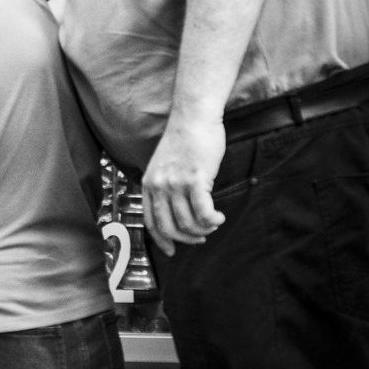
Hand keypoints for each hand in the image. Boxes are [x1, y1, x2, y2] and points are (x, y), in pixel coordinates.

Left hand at [142, 116, 226, 256]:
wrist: (193, 118)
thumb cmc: (184, 140)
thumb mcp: (164, 165)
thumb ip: (166, 186)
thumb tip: (176, 211)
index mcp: (149, 183)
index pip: (151, 221)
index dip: (162, 240)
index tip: (171, 250)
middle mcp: (159, 186)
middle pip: (169, 227)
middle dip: (186, 239)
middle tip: (201, 237)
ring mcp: (176, 183)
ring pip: (188, 223)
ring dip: (203, 229)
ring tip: (213, 223)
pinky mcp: (195, 180)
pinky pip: (204, 213)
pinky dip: (212, 221)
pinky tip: (219, 217)